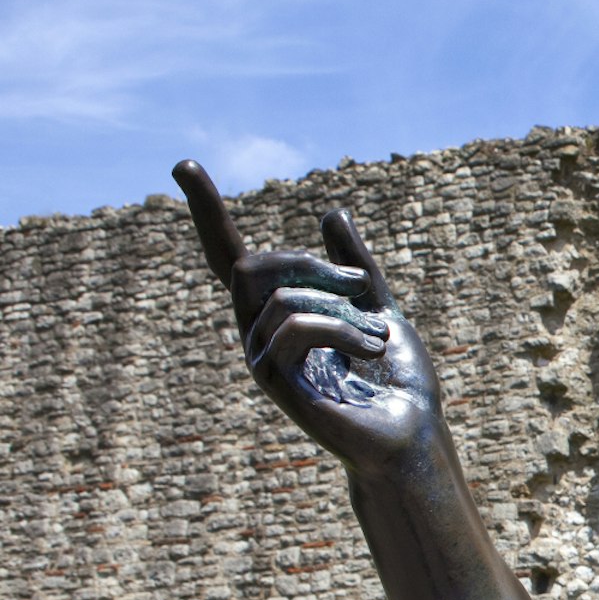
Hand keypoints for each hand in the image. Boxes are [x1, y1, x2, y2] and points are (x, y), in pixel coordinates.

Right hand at [174, 160, 443, 476]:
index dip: (208, 212)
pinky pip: (293, 326)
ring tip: (377, 339)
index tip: (185, 164)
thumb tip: (333, 212)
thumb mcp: (379, 309)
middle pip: (251, 266)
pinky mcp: (276, 383)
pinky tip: (370, 348)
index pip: (231, 257)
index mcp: (279, 315)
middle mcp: (260, 335)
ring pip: (280, 297)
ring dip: (342, 307)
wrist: (412, 435)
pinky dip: (340, 327)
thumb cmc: (399, 382)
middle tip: (362, 286)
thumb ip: (354, 268)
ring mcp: (263, 360)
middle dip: (310, 263)